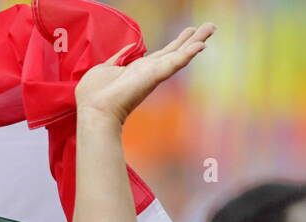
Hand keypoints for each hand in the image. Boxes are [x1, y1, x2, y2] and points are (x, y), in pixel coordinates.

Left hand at [74, 23, 214, 126]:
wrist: (95, 110)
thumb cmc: (94, 95)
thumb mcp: (104, 69)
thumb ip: (117, 59)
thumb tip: (125, 50)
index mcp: (138, 69)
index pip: (161, 54)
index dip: (175, 43)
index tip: (188, 32)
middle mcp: (149, 72)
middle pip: (175, 52)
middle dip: (192, 38)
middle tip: (209, 26)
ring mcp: (153, 74)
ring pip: (179, 54)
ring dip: (196, 40)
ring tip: (211, 27)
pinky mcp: (154, 76)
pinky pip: (175, 62)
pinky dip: (189, 53)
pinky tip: (202, 44)